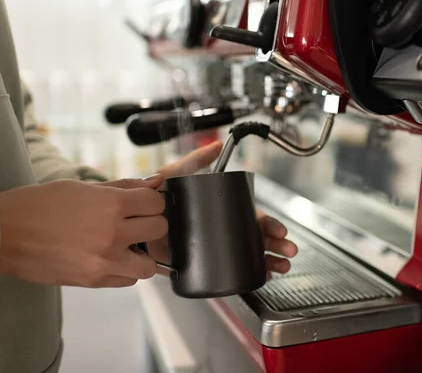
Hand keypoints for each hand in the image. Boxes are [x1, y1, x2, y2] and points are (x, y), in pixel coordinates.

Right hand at [0, 175, 166, 287]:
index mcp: (110, 205)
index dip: (153, 201)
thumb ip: (123, 187)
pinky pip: (127, 280)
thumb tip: (155, 183)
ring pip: (149, 264)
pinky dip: (125, 270)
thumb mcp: (82, 187)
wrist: (2, 234)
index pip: (156, 203)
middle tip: (138, 221)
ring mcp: (104, 261)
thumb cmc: (39, 206)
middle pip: (159, 229)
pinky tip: (112, 258)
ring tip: (127, 245)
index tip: (145, 203)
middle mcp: (112, 234)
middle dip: (152, 222)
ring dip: (142, 253)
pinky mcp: (93, 281)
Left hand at [147, 141, 298, 276]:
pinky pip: (231, 273)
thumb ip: (196, 160)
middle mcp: (222, 231)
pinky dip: (250, 276)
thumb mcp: (177, 175)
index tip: (280, 231)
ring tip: (282, 266)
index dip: (269, 225)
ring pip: (250, 257)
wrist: (132, 222)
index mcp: (222, 211)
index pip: (252, 218)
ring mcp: (215, 250)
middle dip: (276, 245)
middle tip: (288, 251)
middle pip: (257, 239)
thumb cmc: (155, 198)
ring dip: (270, 261)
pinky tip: (262, 277)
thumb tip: (217, 145)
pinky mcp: (202, 266)